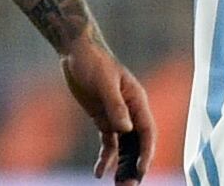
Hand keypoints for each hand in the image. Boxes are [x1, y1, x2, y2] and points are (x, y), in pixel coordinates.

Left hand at [59, 36, 155, 182]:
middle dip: (135, 166)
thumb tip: (126, 129)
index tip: (141, 171)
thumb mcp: (103, 82)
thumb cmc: (93, 61)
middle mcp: (132, 112)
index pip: (147, 132)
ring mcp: (118, 117)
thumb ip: (115, 105)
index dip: (146, 153)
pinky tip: (98, 173)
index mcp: (138, 101)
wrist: (76, 51)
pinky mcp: (104, 120)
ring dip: (122, 167)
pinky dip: (105, 159)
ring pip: (125, 148)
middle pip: (138, 145)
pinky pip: (109, 144)